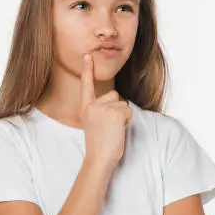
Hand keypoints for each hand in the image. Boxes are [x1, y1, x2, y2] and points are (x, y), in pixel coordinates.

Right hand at [80, 53, 131, 168]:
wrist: (99, 158)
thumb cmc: (100, 145)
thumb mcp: (95, 124)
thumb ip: (101, 111)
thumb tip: (116, 102)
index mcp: (86, 108)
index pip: (86, 86)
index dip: (87, 70)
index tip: (87, 56)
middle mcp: (92, 105)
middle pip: (114, 95)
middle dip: (117, 109)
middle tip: (109, 127)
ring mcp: (103, 108)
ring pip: (123, 104)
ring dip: (123, 117)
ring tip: (113, 130)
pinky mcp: (114, 113)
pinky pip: (128, 111)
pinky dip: (127, 122)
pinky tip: (118, 131)